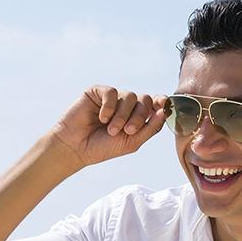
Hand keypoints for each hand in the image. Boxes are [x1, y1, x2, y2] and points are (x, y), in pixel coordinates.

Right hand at [50, 86, 166, 168]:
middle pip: (144, 99)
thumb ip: (150, 128)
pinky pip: (112, 92)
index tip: (164, 104)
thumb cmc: (103, 148)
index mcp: (136, 116)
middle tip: (128, 131)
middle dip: (140, 116)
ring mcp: (112, 97)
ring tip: (111, 130)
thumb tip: (165, 112)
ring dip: (122, 116)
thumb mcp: (132, 142)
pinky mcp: (97, 92)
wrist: (76, 148)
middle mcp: (126, 105)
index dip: (161, 102)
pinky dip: (109, 107)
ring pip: (130, 96)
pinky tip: (101, 118)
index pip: (154, 103)